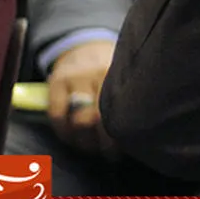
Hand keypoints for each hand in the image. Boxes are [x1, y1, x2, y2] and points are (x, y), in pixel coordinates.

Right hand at [46, 40, 120, 159]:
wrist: (87, 45)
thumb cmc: (113, 70)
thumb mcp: (127, 76)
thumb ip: (130, 98)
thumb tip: (143, 133)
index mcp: (122, 73)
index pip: (124, 108)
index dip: (125, 132)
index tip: (131, 146)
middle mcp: (99, 72)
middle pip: (101, 117)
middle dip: (106, 142)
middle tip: (111, 153)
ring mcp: (76, 76)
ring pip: (79, 120)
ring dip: (85, 142)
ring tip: (92, 148)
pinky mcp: (56, 81)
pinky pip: (57, 116)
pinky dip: (65, 134)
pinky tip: (73, 139)